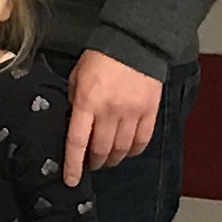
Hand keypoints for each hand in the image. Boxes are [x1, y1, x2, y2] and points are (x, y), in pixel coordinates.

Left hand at [61, 49, 163, 184]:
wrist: (134, 41)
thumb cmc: (101, 57)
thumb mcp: (77, 76)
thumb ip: (74, 100)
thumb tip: (72, 123)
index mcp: (87, 102)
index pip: (77, 142)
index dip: (73, 165)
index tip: (71, 180)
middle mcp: (109, 111)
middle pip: (101, 150)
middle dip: (94, 163)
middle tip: (91, 165)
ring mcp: (132, 112)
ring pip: (121, 149)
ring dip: (113, 159)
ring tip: (108, 160)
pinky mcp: (150, 111)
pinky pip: (142, 140)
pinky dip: (133, 151)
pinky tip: (127, 151)